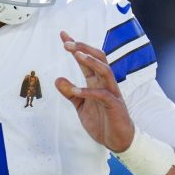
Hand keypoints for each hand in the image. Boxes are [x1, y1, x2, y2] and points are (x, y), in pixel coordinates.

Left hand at [54, 30, 134, 151]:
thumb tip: (57, 79)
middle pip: (98, 58)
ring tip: (76, 55)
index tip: (62, 34)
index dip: (75, 46)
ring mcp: (111, 92)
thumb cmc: (102, 121)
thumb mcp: (80, 106)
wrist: (117, 140)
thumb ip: (70, 92)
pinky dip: (88, 92)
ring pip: (105, 70)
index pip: (86, 59)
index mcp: (96, 81)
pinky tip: (75, 91)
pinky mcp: (115, 105)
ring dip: (91, 61)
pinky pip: (102, 94)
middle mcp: (105, 83)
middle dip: (83, 48)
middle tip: (67, 43)